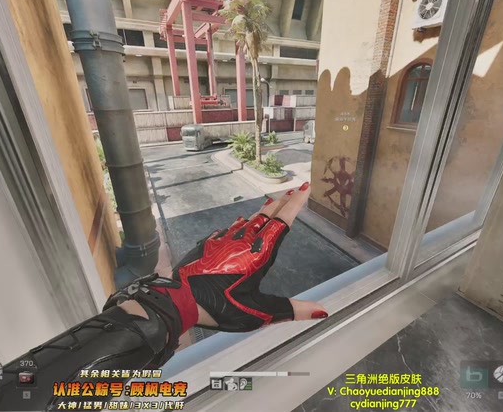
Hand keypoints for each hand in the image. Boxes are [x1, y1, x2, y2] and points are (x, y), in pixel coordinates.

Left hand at [175, 182, 327, 331]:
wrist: (180, 299)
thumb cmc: (221, 306)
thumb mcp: (259, 312)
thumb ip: (290, 310)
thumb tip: (322, 310)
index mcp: (259, 253)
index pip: (282, 223)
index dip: (295, 205)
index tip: (305, 189)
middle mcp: (244, 240)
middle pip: (267, 215)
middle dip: (283, 202)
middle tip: (295, 190)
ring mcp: (224, 238)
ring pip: (249, 219)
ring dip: (264, 210)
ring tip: (274, 202)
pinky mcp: (210, 242)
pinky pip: (232, 227)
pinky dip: (244, 221)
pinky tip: (243, 221)